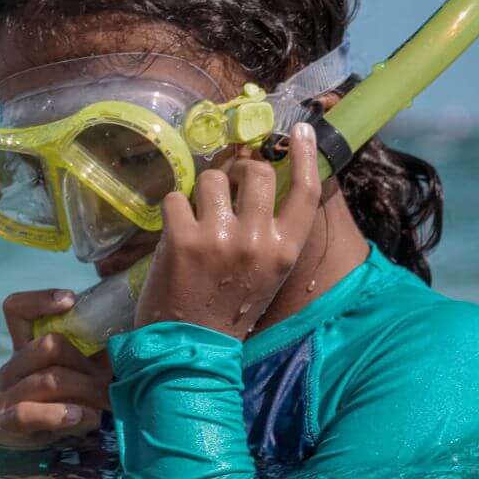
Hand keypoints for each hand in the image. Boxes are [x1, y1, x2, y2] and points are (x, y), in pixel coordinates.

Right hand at [0, 289, 111, 446]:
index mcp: (27, 348)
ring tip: (106, 403)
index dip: (39, 300)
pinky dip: (57, 414)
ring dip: (84, 390)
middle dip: (86, 363)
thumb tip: (139, 320)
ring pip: (47, 379)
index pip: (16, 309)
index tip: (71, 300)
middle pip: (47, 345)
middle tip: (111, 380)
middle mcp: (12, 367)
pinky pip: (26, 412)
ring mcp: (4, 395)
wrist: (61, 457)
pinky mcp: (4, 423)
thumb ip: (101, 348)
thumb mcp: (92, 372)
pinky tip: (82, 417)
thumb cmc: (83, 406)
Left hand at [135, 123, 321, 339]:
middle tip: (225, 187)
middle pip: (256, 171)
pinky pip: (175, 197)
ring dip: (200, 192)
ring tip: (196, 218)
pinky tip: (174, 232)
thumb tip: (258, 178)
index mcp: (284, 250)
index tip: (301, 131)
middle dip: (237, 171)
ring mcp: (218, 238)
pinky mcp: (182, 239)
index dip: (306, 155)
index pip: (305, 190)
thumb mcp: (265, 272)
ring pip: (211, 178)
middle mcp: (257, 240)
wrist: (191, 347)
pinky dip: (172, 209)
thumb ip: (268, 231)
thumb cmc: (228, 308)